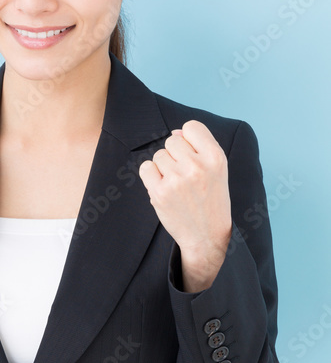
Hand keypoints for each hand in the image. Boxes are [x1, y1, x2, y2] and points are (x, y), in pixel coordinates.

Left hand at [137, 120, 231, 267]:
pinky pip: (145, 168)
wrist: (206, 236)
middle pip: (172, 141)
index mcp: (215, 157)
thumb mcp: (217, 171)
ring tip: (176, 185)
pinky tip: (163, 187)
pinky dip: (151, 176)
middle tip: (184, 175)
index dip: (188, 139)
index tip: (191, 154)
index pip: (191, 127)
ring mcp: (177, 179)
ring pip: (158, 156)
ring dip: (163, 168)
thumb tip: (175, 133)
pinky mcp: (160, 192)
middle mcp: (196, 166)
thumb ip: (200, 148)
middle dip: (175, 155)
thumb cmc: (212, 201)